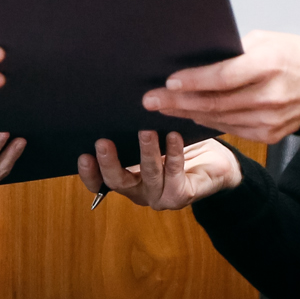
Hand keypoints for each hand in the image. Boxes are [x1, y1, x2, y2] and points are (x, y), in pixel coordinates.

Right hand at [77, 131, 239, 209]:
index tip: (83, 155)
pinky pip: (175, 173)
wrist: (216, 164)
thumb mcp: (150, 139)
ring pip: (148, 175)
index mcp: (126, 179)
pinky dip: (174, 152)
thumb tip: (114, 102)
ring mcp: (159, 196)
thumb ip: (131, 132)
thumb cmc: (178, 146)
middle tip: (103, 142)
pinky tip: (174, 136)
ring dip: (146, 152)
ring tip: (146, 131)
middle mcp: (139, 191)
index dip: (89, 173)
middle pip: (118, 182)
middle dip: (109, 162)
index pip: (100, 182)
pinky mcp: (181, 196)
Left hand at [140, 30, 299, 142]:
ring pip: (218, 119)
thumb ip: (233, 52)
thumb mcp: (265, 40)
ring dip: (186, 113)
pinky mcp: (268, 134)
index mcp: (270, 64)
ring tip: (162, 107)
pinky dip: (207, 122)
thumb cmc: (290, 55)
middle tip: (150, 100)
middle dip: (178, 101)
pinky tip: (189, 115)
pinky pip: (229, 129)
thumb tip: (195, 60)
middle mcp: (270, 95)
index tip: (169, 80)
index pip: (224, 76)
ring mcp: (270, 119)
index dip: (195, 81)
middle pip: (215, 102)